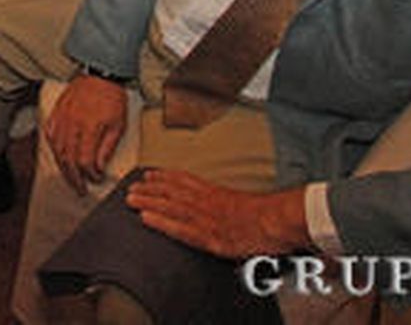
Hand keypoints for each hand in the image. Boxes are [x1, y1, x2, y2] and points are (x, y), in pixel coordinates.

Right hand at [43, 73, 128, 194]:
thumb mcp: (118, 124)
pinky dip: (53, 147)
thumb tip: (99, 167)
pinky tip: (57, 154)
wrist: (101, 72)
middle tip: (80, 189)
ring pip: (57, 149)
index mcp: (89, 128)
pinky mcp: (57, 111)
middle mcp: (72, 125)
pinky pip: (50, 133)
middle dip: (74, 177)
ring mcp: (62, 118)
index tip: (96, 179)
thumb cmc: (112, 97)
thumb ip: (107, 147)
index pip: (84, 160)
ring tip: (69, 177)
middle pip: (68, 158)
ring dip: (62, 166)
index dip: (89, 174)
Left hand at [125, 169, 310, 257]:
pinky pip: (180, 228)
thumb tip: (230, 207)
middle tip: (131, 186)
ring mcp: (207, 219)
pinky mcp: (209, 236)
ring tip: (130, 198)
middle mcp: (209, 202)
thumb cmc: (272, 216)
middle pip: (174, 192)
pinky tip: (146, 218)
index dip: (166, 177)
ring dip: (149, 201)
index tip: (149, 173)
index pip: (187, 181)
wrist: (280, 221)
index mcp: (218, 194)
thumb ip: (235, 205)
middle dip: (150, 189)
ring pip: (171, 207)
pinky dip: (161, 222)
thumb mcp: (250, 206)